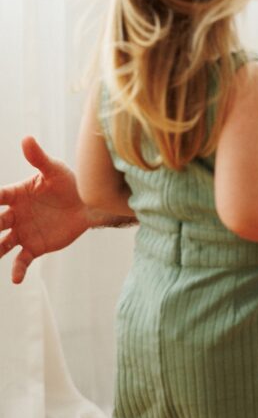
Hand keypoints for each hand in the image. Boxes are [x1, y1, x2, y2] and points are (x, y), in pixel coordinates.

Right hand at [0, 136, 89, 283]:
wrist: (88, 205)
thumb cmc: (70, 183)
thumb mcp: (55, 170)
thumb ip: (39, 158)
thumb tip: (26, 138)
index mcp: (17, 195)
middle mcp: (15, 215)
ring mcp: (23, 232)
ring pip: (1, 244)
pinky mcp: (34, 247)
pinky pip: (21, 261)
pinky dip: (17, 270)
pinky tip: (15, 280)